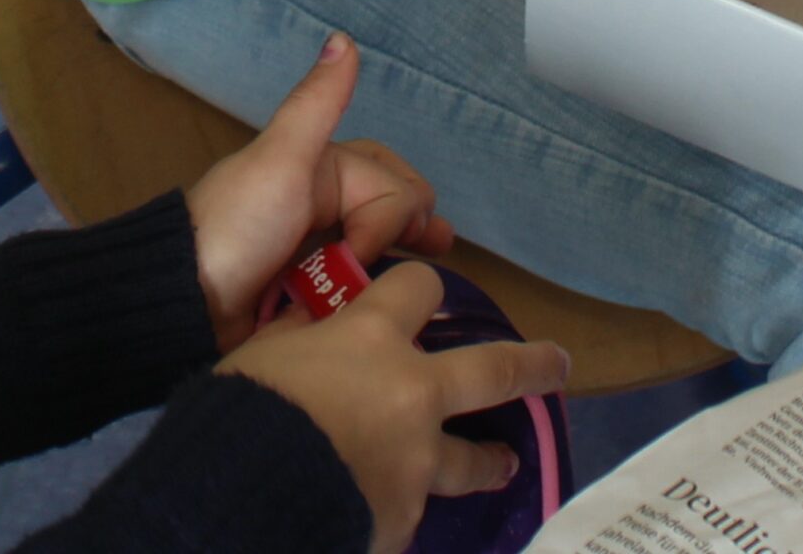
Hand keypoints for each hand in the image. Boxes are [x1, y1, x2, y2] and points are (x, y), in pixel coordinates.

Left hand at [183, 34, 452, 352]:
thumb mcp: (280, 159)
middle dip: (412, 220)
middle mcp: (321, 202)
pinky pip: (354, 280)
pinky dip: (372, 283)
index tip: (373, 249)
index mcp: (321, 169)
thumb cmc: (239, 226)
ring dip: (399, 252)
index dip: (393, 216)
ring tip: (429, 270)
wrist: (186, 298)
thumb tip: (343, 36)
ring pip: (375, 241)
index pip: (387, 185)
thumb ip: (316, 103)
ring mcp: (314, 247)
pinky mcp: (307, 290)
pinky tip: (387, 297)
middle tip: (440, 245)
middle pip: (386, 204)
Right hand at [221, 261, 570, 553]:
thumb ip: (303, 334)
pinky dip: (405, 504)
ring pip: (472, 459)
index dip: (418, 287)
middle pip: (494, 370)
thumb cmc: (246, 405)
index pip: (419, 286)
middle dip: (532, 365)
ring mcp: (418, 459)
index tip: (420, 295)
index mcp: (372, 336)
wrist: (242, 491)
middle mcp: (413, 391)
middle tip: (560, 365)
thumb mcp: (268, 350)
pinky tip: (389, 513)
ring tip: (505, 463)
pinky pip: (413, 507)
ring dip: (489, 459)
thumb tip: (313, 324)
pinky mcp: (407, 517)